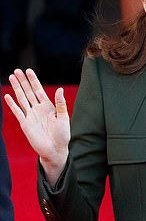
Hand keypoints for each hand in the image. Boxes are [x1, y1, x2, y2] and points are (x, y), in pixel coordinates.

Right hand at [4, 69, 69, 185]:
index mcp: (48, 106)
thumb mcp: (63, 117)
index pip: (39, 90)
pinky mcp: (25, 124)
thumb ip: (60, 103)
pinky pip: (17, 111)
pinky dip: (12, 104)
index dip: (33, 80)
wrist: (55, 150)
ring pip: (22, 99)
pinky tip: (7, 96)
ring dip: (16, 88)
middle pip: (28, 92)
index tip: (28, 71)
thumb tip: (59, 89)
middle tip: (17, 70)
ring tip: (11, 78)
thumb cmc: (62, 135)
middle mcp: (38, 109)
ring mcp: (30, 116)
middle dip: (23, 81)